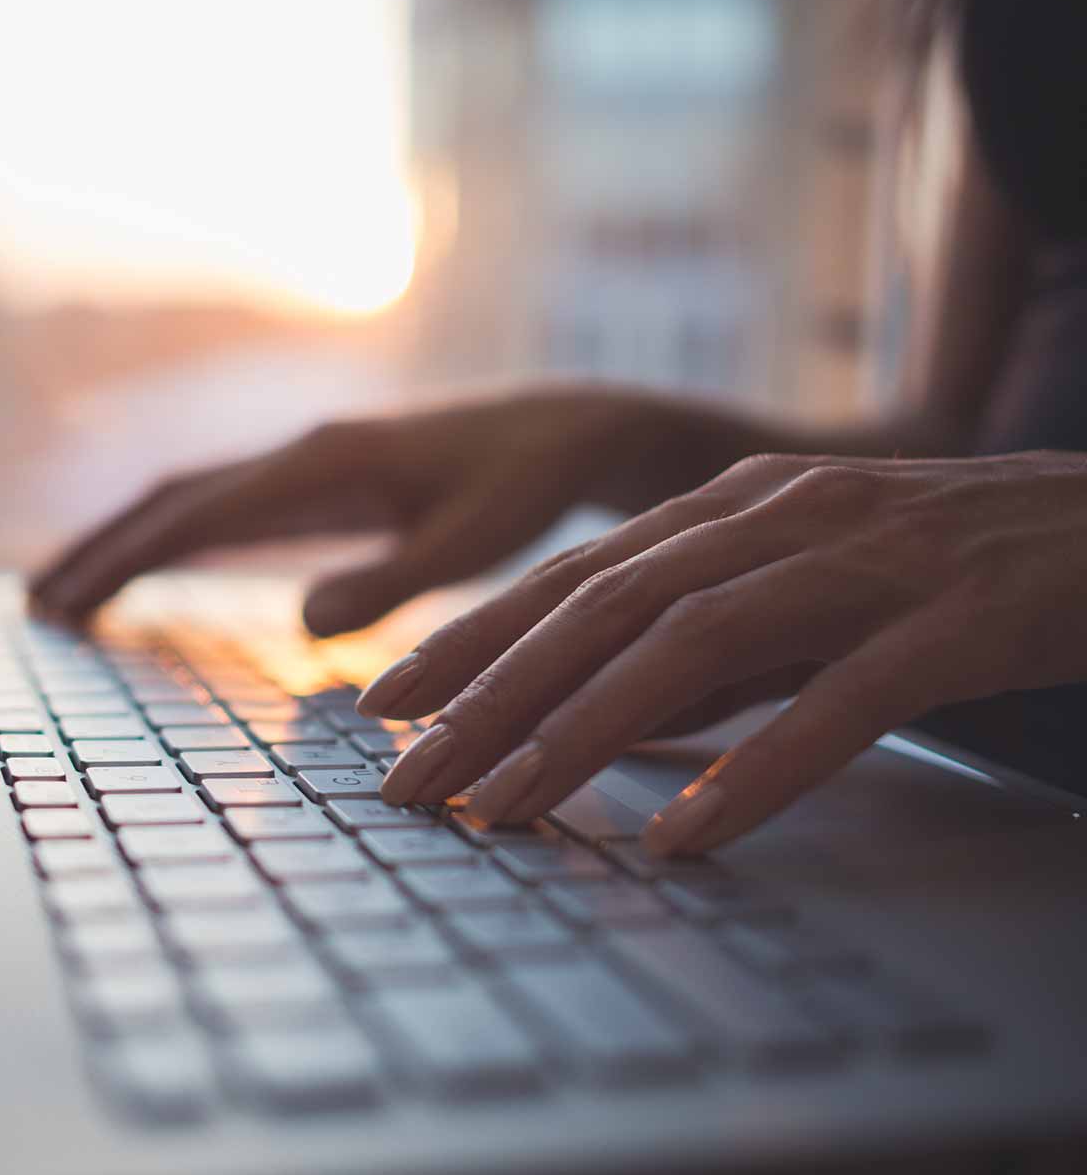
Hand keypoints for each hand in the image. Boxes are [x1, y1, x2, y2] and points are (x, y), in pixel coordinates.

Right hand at [31, 387, 679, 635]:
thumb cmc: (526, 488)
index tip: (65, 603)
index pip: (198, 514)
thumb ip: (392, 579)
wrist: (563, 431)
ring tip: (66, 593)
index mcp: (324, 463)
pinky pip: (226, 507)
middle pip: (172, 498)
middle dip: (102, 550)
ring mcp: (306, 461)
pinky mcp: (322, 478)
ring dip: (127, 543)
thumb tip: (301, 621)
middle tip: (36, 607)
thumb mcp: (474, 542)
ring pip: (190, 498)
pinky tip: (154, 568)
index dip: (126, 559)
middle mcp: (301, 452)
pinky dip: (173, 538)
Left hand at [363, 451, 1086, 853]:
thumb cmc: (951, 566)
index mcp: (735, 505)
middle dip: (491, 695)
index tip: (384, 703)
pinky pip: (837, 699)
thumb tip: (597, 724)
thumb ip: (708, 650)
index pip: (572, 574)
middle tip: (407, 778)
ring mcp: (867, 560)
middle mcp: (780, 516)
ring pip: (693, 644)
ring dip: (584, 733)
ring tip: (504, 812)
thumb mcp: (804, 591)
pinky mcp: (954, 618)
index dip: (471, 637)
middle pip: (604, 607)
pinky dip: (754, 766)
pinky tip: (685, 834)